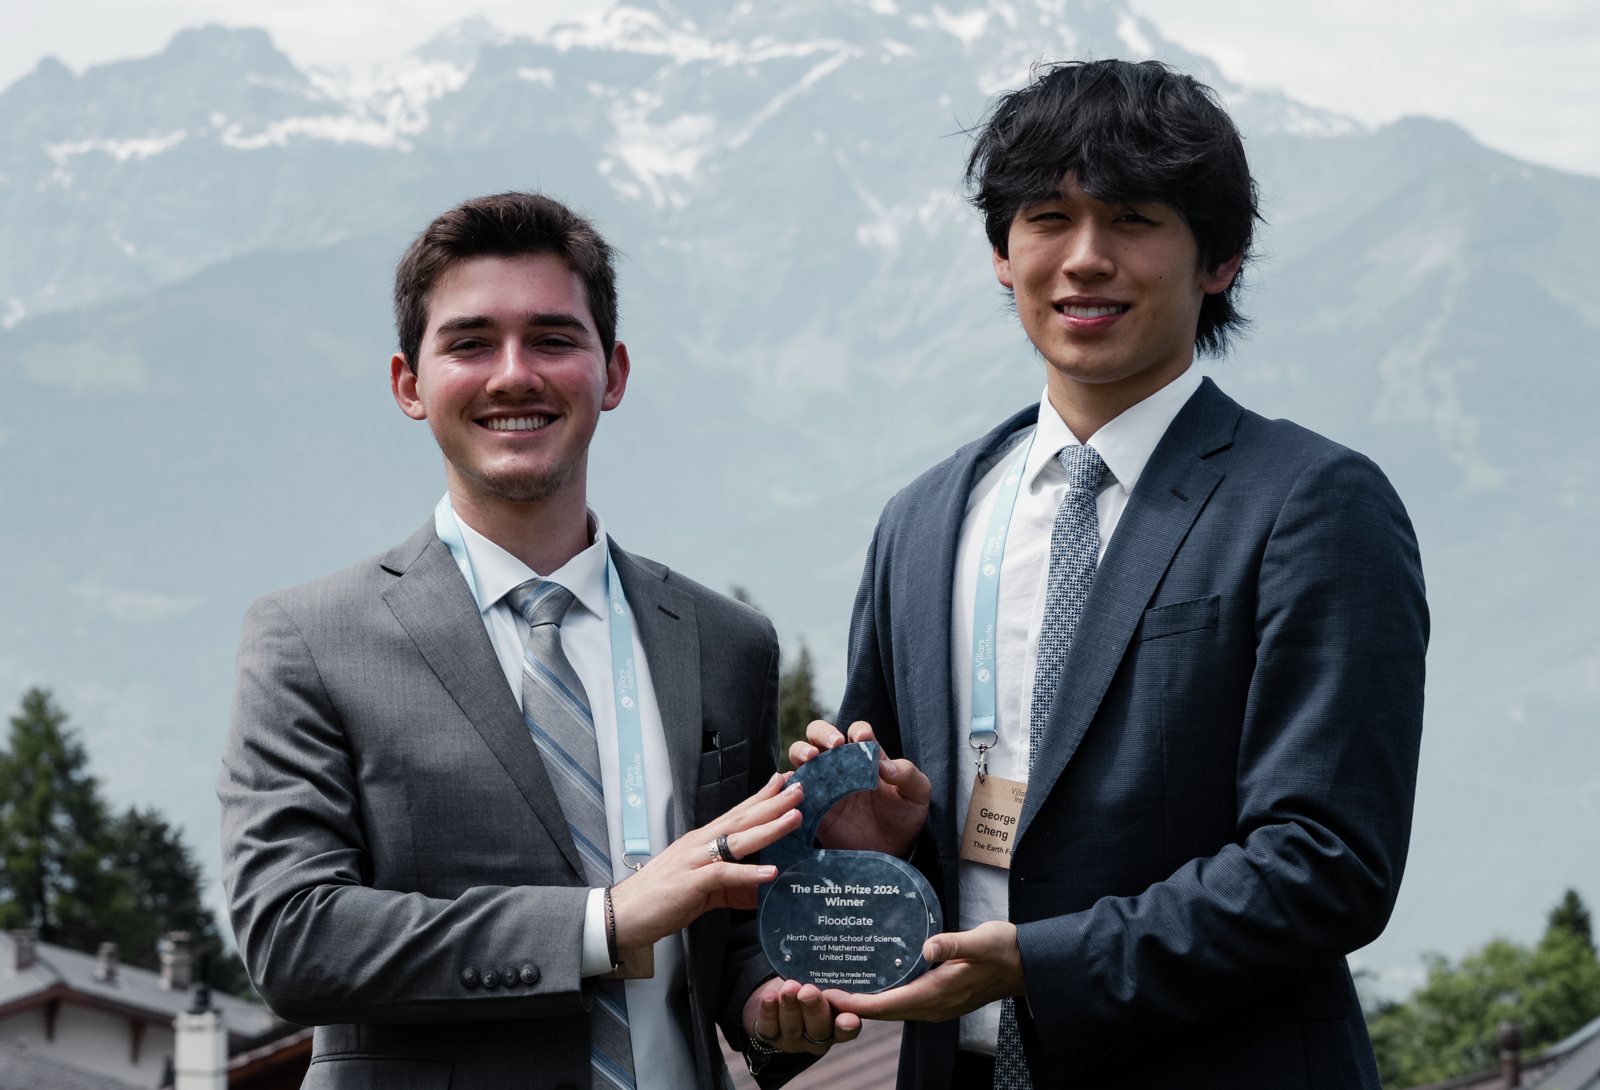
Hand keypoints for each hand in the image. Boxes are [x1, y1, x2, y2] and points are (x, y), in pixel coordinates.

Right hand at [610, 774, 800, 949]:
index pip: (737, 813)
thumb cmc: (659, 899)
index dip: (761, 797)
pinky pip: (723, 874)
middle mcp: (699, 844)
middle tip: (800, 788)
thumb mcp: (703, 890)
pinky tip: (770, 871)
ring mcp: (694, 860)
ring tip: (794, 818)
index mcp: (702, 841)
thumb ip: (732, 887)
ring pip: (737, 840)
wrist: (622, 914)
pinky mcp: (690, 882)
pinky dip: (748, 872)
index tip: (783, 781)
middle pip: (742, 818)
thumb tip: (760, 888)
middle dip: (773, 803)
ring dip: (768, 828)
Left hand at [742, 977, 862, 1054]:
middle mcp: (818, 1037)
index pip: (848, 1029)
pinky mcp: (771, 1037)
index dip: (849, 1026)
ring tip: (789, 987)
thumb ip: (833, 980)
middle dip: (814, 1009)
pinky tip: (769, 998)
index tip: (849, 1019)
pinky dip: (769, 1012)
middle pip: (820, 1030)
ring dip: (790, 1006)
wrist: (776, 990)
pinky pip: (769, 1029)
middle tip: (809, 991)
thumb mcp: (823, 981)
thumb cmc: (808, 983)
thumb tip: (842, 964)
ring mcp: (794, 1040)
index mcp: (837, 1023)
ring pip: (793, 1028)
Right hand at [789, 720, 929, 855]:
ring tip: (811, 759)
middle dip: (822, 733)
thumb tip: (885, 766)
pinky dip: (790, 784)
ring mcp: (825, 784)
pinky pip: (794, 791)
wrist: (892, 852)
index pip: (857, 731)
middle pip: (820, 735)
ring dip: (801, 751)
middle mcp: (842, 765)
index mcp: (867, 756)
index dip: (858, 731)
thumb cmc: (905, 817)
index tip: (863, 738)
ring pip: (801, 756)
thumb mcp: (917, 794)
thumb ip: (907, 774)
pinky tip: (796, 786)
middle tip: (834, 744)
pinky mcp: (813, 807)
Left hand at [822, 921, 1023, 1022]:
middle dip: (849, 1004)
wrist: (1027, 965)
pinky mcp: (938, 997)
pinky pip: (901, 1002)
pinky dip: (879, 995)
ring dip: (862, 1001)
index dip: (854, 1003)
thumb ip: (954, 944)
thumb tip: (928, 946)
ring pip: (890, 1009)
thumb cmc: (1005, 950)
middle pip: (882, 1012)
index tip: (826, 995)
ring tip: (833, 985)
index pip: (886, 1006)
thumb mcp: (982, 941)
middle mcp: (932, 1006)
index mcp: (937, 995)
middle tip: (815, 990)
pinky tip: (867, 979)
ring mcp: (935, 1004)